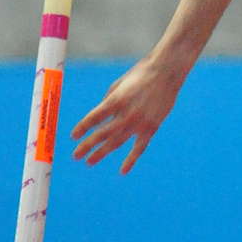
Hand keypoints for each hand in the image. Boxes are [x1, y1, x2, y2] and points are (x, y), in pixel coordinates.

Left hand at [72, 56, 186, 172]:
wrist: (167, 71)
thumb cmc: (141, 74)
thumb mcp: (119, 84)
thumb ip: (109, 101)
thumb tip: (100, 117)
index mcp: (116, 100)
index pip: (93, 118)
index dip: (82, 128)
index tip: (74, 136)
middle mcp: (125, 113)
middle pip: (101, 134)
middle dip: (87, 146)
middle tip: (76, 155)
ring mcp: (139, 122)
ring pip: (116, 143)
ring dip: (102, 153)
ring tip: (89, 161)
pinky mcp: (152, 127)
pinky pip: (139, 148)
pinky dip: (131, 160)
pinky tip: (123, 170)